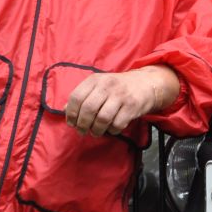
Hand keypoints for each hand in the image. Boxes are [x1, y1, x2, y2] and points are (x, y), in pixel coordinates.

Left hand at [65, 65, 180, 136]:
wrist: (147, 83)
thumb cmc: (118, 87)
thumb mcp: (98, 85)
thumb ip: (82, 96)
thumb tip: (65, 110)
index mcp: (95, 80)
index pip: (76, 97)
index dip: (71, 113)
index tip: (72, 123)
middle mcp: (107, 86)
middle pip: (88, 109)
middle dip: (83, 124)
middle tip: (82, 131)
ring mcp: (121, 96)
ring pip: (102, 118)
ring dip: (97, 130)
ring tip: (96, 132)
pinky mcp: (132, 106)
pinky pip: (117, 124)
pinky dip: (112, 130)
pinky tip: (111, 129)